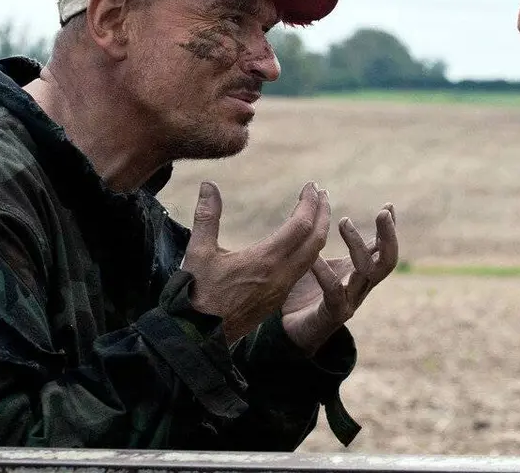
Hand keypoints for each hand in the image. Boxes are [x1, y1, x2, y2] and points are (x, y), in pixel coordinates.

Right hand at [183, 180, 330, 344]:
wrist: (199, 336)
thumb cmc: (197, 293)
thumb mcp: (198, 252)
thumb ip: (207, 216)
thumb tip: (208, 184)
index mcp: (265, 260)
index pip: (300, 225)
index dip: (309, 203)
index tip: (311, 185)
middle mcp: (281, 274)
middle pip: (316, 239)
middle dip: (322, 213)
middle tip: (320, 193)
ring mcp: (282, 288)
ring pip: (313, 256)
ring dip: (319, 231)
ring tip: (317, 211)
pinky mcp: (279, 297)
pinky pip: (304, 269)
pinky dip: (311, 249)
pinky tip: (303, 240)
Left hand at [281, 204, 399, 353]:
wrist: (291, 333)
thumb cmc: (307, 295)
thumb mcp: (322, 263)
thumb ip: (327, 245)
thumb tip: (328, 215)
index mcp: (360, 273)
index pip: (383, 249)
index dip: (390, 229)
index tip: (389, 206)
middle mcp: (361, 287)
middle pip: (388, 261)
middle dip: (389, 236)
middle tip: (382, 213)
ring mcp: (350, 301)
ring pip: (367, 273)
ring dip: (358, 245)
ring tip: (344, 222)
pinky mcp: (334, 314)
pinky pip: (334, 291)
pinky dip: (324, 271)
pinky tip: (314, 257)